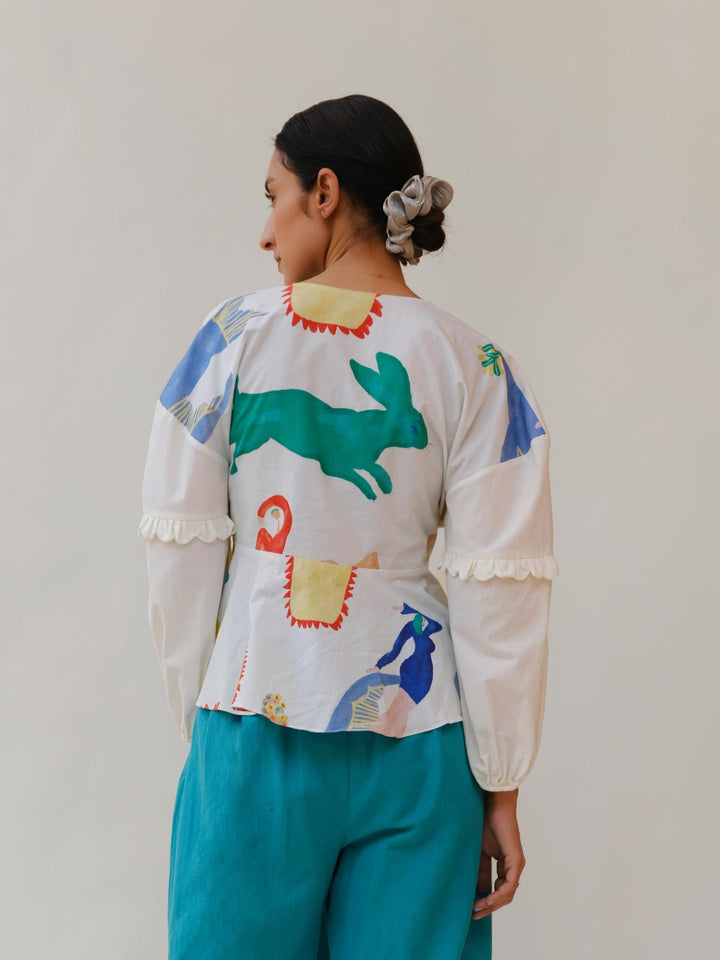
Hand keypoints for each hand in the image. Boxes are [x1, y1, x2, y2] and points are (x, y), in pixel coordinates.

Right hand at [472, 789, 524, 919]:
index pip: (498, 889)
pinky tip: (487, 899)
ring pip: (508, 893)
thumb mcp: (479, 851)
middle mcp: (513, 867)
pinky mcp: (516, 861)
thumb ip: (481, 870)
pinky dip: (498, 895)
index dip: (487, 901)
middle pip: (504, 895)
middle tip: (474, 914)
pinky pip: (509, 885)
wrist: (493, 805)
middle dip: (489, 907)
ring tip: (477, 909)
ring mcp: (516, 865)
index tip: (472, 908)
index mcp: (505, 864)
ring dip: (492, 904)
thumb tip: (479, 891)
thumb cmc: (485, 822)